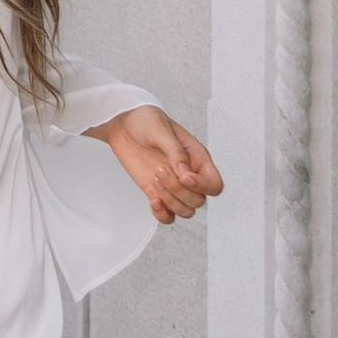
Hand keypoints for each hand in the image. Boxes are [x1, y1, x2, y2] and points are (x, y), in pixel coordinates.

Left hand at [87, 105, 222, 225]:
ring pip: (185, 211)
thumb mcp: (161, 130)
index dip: (203, 186)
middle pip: (198, 200)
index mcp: (197, 158)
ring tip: (154, 178)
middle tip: (159, 169)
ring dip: (170, 200)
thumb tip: (186, 173)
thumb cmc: (146, 121)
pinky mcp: (156, 193)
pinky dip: (162, 214)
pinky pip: (167, 216)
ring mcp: (173, 186)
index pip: (214, 184)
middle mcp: (188, 175)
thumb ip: (176, 152)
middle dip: (178, 190)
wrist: (123, 125)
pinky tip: (153, 200)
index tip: (184, 177)